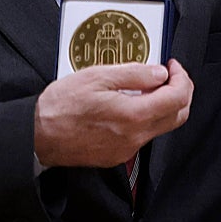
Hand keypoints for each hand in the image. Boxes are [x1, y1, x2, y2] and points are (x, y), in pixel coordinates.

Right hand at [34, 58, 192, 167]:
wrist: (38, 135)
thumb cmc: (62, 105)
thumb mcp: (98, 76)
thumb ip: (134, 73)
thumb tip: (160, 72)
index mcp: (133, 115)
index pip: (178, 98)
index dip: (182, 78)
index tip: (172, 65)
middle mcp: (135, 137)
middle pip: (178, 116)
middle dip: (181, 92)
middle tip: (170, 74)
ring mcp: (127, 149)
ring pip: (163, 126)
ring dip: (165, 104)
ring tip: (147, 85)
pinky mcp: (118, 155)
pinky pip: (144, 135)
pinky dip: (148, 116)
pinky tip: (132, 102)